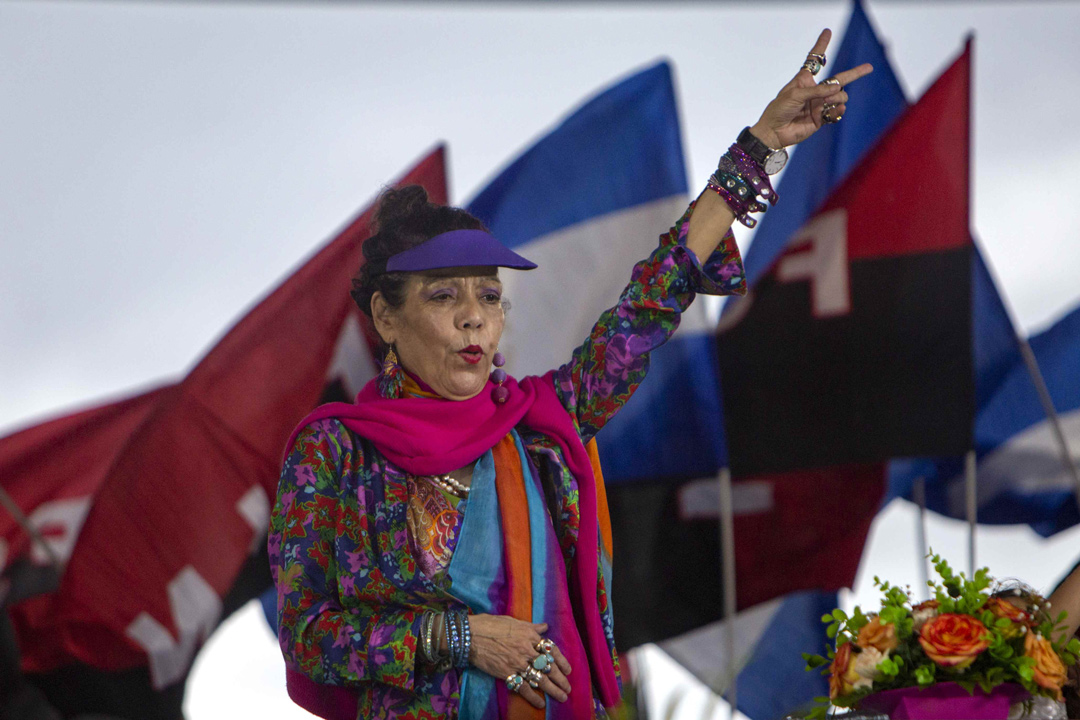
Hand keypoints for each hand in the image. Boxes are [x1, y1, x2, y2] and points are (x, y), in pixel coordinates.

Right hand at [468, 614, 572, 708]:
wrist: (470, 636)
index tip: (568, 669)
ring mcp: (517, 663)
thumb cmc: (490, 625)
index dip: (562, 660)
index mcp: (530, 635)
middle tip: (568, 688)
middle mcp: (527, 650)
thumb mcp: (513, 621)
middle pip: (549, 666)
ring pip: (540, 679)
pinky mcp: (507, 673)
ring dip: (553, 689)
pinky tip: (540, 703)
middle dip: (561, 679)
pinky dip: (532, 697)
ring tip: (561, 697)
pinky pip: (523, 687)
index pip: (552, 649)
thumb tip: (544, 627)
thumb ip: (531, 626)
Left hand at [749, 29, 873, 148]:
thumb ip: (816, 91)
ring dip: (837, 97)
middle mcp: (814, 91)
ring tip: (826, 103)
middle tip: (869, 67)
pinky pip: (837, 111)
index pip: (815, 60)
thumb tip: (837, 88)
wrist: (774, 132)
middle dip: (854, 73)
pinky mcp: (822, 118)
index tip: (827, 32)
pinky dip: (838, 110)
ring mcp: (819, 104)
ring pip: (840, 95)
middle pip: (838, 79)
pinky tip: (837, 110)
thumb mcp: (795, 95)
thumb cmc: (779, 110)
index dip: (821, 45)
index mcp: (804, 80)